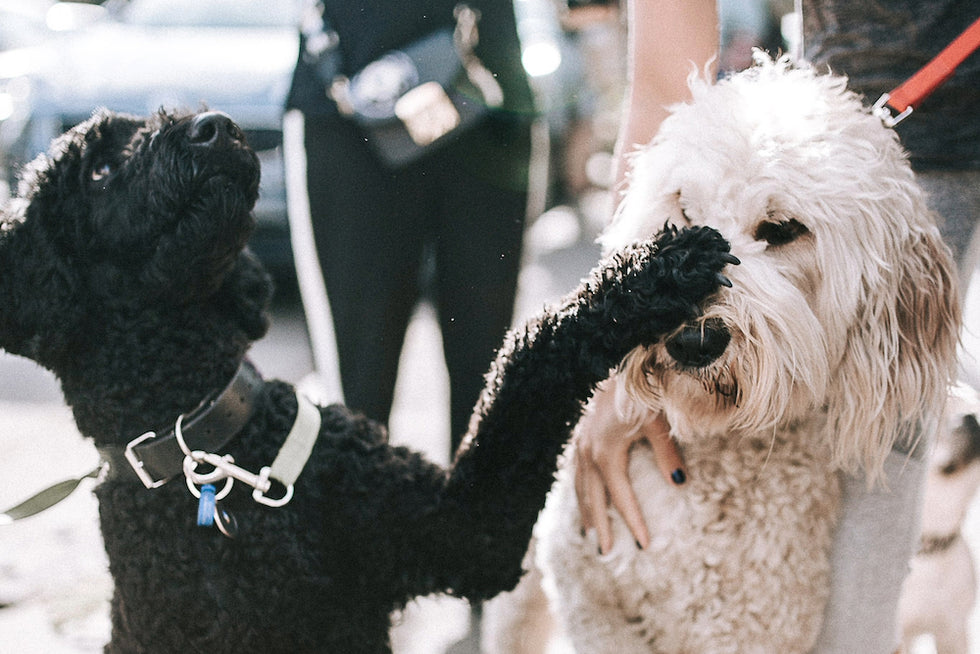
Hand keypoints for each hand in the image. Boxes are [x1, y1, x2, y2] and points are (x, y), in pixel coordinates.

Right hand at [574, 379, 684, 553]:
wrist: (612, 359)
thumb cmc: (639, 388)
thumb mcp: (656, 419)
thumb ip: (667, 451)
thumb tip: (680, 484)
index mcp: (606, 452)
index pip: (621, 498)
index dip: (633, 522)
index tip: (644, 546)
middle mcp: (588, 452)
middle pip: (593, 499)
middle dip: (601, 527)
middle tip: (607, 554)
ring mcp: (580, 443)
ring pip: (580, 486)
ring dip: (586, 511)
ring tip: (590, 535)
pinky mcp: (579, 435)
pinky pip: (576, 471)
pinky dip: (579, 489)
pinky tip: (583, 495)